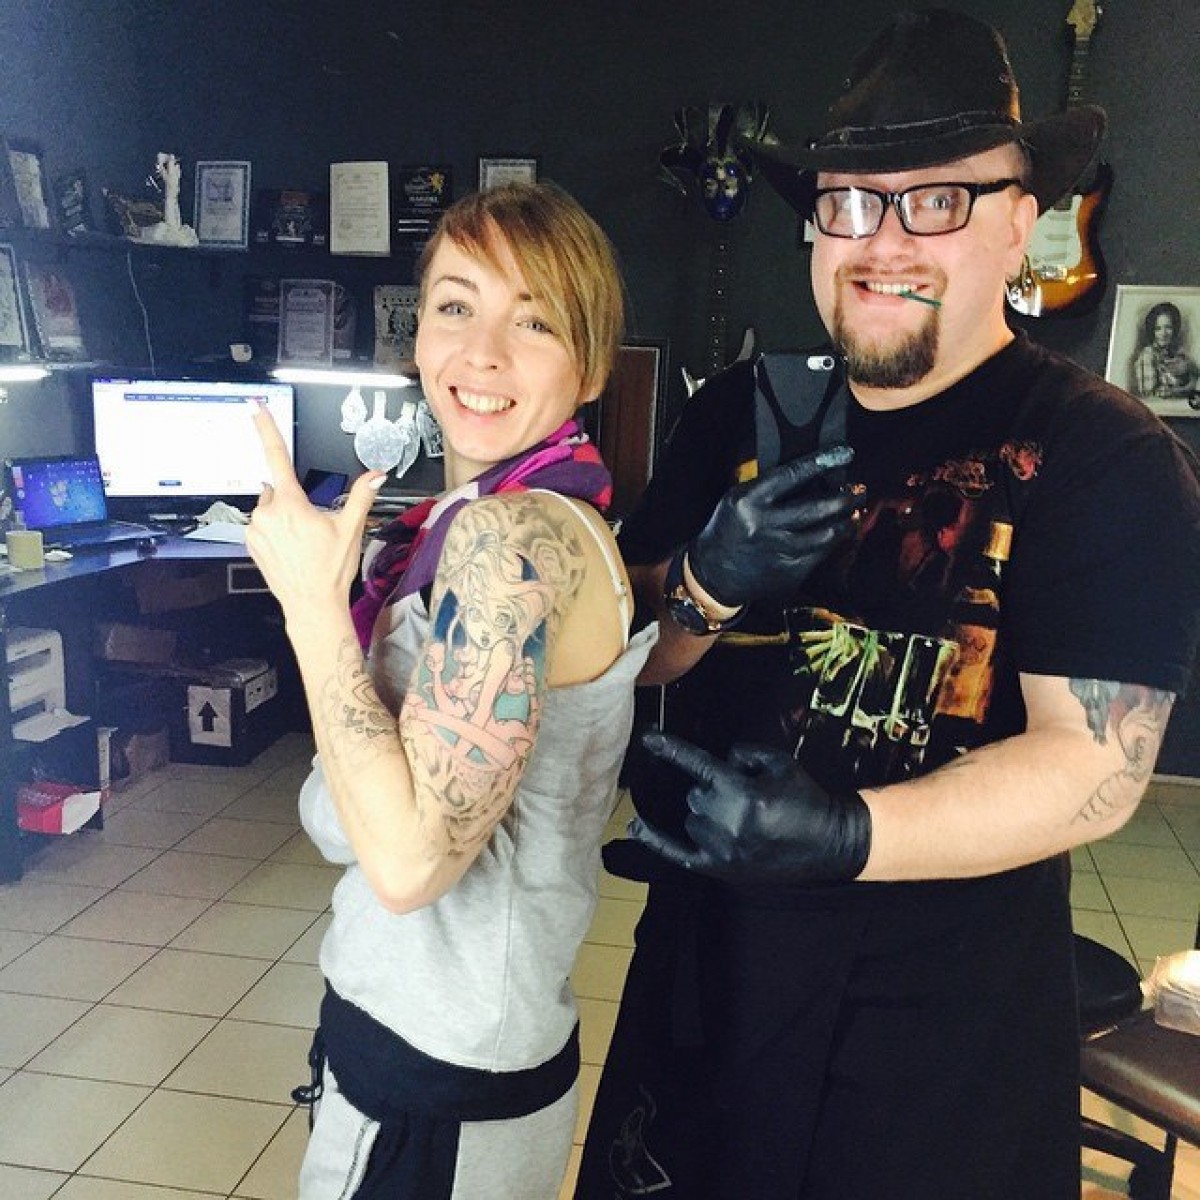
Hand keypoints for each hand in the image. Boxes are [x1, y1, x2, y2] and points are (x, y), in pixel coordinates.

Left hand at [245, 402, 383, 617]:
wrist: (312, 605)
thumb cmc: (330, 570)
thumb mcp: (351, 529)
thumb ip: (362, 495)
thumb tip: (377, 473)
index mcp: (291, 504)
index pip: (276, 457)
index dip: (266, 428)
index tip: (255, 407)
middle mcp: (267, 513)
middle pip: (277, 489)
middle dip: (292, 499)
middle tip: (312, 525)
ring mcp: (256, 530)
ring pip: (269, 508)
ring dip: (282, 517)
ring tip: (302, 542)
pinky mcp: (251, 543)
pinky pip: (262, 526)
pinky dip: (274, 531)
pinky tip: (290, 549)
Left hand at [630, 731, 870, 883]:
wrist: (830, 843)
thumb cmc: (804, 798)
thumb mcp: (780, 762)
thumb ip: (745, 752)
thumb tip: (722, 761)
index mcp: (742, 793)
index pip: (696, 764)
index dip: (670, 749)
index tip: (647, 738)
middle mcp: (727, 822)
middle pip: (695, 795)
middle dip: (713, 790)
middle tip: (743, 797)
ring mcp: (721, 849)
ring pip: (691, 819)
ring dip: (706, 813)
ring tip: (739, 819)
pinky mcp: (719, 869)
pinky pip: (677, 853)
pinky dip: (655, 840)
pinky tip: (635, 827)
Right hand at [687, 444, 855, 606]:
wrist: (714, 574)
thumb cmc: (729, 528)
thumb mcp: (737, 498)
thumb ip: (770, 486)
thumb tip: (814, 473)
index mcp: (749, 502)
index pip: (793, 474)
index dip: (823, 461)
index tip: (844, 453)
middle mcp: (766, 526)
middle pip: (817, 508)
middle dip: (845, 497)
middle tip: (859, 489)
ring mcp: (780, 552)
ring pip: (827, 534)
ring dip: (847, 520)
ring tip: (854, 510)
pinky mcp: (790, 573)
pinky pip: (822, 554)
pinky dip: (835, 540)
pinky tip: (841, 531)